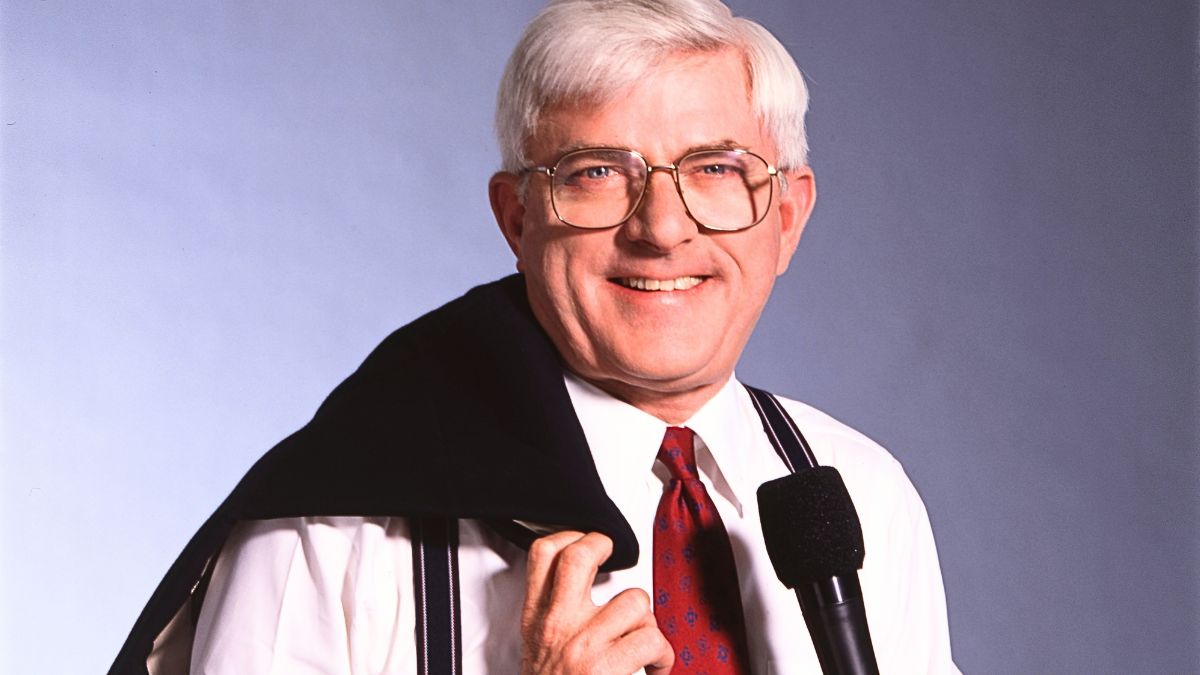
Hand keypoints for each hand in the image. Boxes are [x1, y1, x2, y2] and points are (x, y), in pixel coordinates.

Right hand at [521, 531, 673, 674]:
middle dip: (602, 546)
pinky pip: (651, 638)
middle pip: (578, 556)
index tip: (586, 541)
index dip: (568, 536)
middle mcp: (556, 626)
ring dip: (648, 622)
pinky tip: (657, 670)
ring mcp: (581, 644)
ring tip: (647, 643)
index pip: (542, 556)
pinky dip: (663, 657)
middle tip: (614, 556)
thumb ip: (554, 621)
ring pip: (633, 601)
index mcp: (536, 621)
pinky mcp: (605, 666)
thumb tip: (587, 596)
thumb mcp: (537, 652)